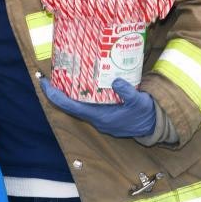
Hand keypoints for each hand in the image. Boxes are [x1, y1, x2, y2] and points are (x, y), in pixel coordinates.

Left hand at [39, 76, 156, 137]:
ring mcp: (100, 119)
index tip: (45, 84)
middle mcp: (97, 119)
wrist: (155, 125)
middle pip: (70, 106)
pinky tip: (82, 84)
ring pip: (78, 106)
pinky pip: (87, 105)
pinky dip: (81, 96)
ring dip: (69, 94)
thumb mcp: (139, 101)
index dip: (56, 96)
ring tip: (62, 77)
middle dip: (58, 93)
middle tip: (50, 76)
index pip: (71, 107)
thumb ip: (127, 92)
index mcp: (101, 117)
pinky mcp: (105, 116)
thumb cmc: (146, 114)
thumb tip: (115, 81)